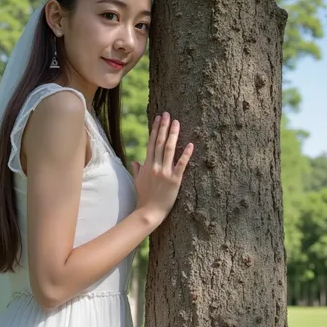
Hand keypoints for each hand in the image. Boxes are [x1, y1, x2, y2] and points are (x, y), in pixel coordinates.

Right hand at [131, 111, 193, 225]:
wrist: (148, 212)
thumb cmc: (143, 198)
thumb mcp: (138, 182)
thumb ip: (137, 170)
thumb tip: (135, 161)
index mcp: (147, 165)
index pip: (151, 143)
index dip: (155, 129)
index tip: (158, 118)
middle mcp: (155, 166)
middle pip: (159, 142)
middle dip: (164, 127)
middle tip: (167, 114)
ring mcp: (165, 173)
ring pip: (169, 149)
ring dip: (173, 135)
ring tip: (176, 122)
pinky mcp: (174, 180)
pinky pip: (181, 165)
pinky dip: (186, 154)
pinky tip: (191, 144)